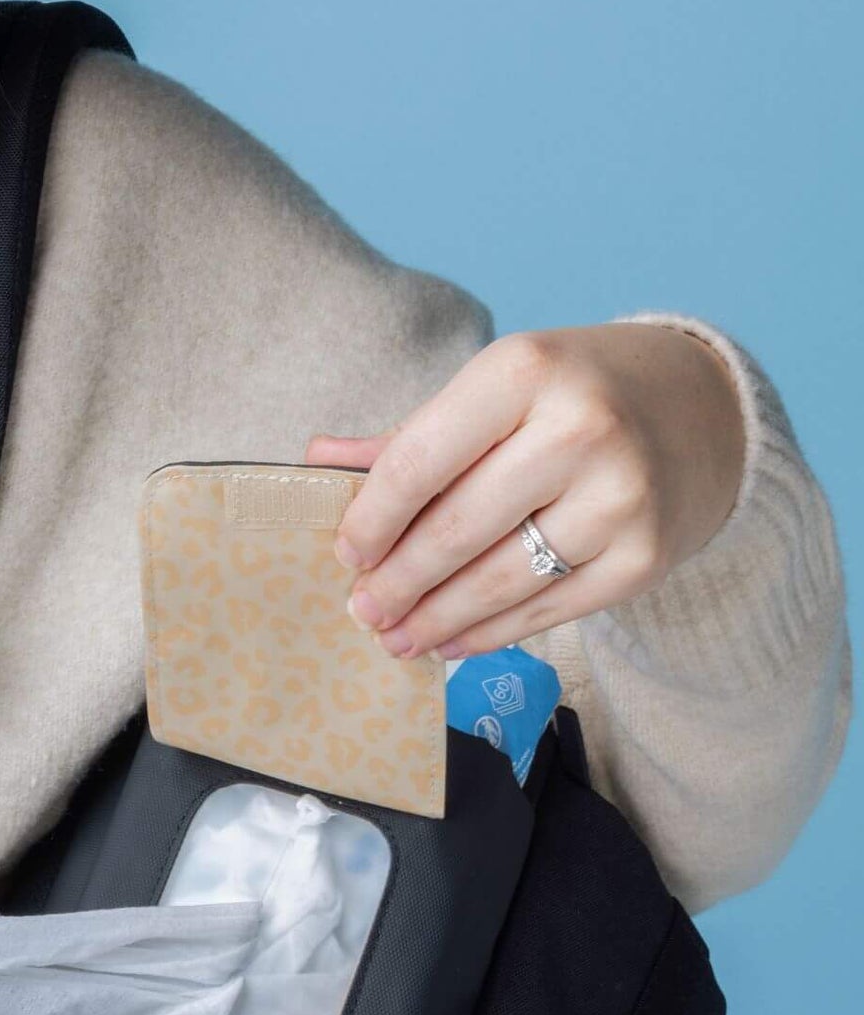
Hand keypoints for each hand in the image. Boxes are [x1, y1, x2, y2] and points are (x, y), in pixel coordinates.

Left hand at [306, 323, 744, 660]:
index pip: (419, 460)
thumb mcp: (494, 392)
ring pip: (498, 582)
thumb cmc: (569, 398)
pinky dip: (488, 634)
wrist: (700, 410)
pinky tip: (451, 643)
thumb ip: (408, 435)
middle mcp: (581, 429)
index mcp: (524, 371)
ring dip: (435, 621)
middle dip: (397, 583)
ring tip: (394, 639)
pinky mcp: (644, 558)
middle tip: (362, 613)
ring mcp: (620, 497)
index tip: (346, 556)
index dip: (372, 520)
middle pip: (456, 531)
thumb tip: (314, 461)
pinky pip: (545, 612)